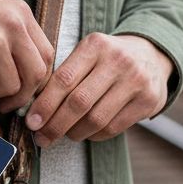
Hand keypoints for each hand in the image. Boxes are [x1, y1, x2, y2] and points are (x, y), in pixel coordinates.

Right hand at [0, 0, 53, 106]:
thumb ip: (14, 38)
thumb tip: (31, 79)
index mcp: (20, 12)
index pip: (47, 54)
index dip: (37, 80)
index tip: (23, 91)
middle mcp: (12, 24)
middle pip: (36, 75)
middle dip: (21, 96)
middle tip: (4, 103)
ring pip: (10, 87)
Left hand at [0, 32, 173, 146]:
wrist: (152, 55)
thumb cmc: (107, 59)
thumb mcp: (88, 54)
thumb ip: (64, 75)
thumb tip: (33, 110)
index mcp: (95, 45)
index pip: (64, 79)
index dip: (44, 104)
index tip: (31, 122)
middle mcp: (118, 60)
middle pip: (79, 102)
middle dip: (55, 125)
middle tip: (42, 138)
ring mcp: (136, 80)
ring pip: (96, 119)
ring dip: (74, 133)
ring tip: (63, 135)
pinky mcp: (149, 100)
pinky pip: (113, 128)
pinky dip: (94, 135)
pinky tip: (86, 132)